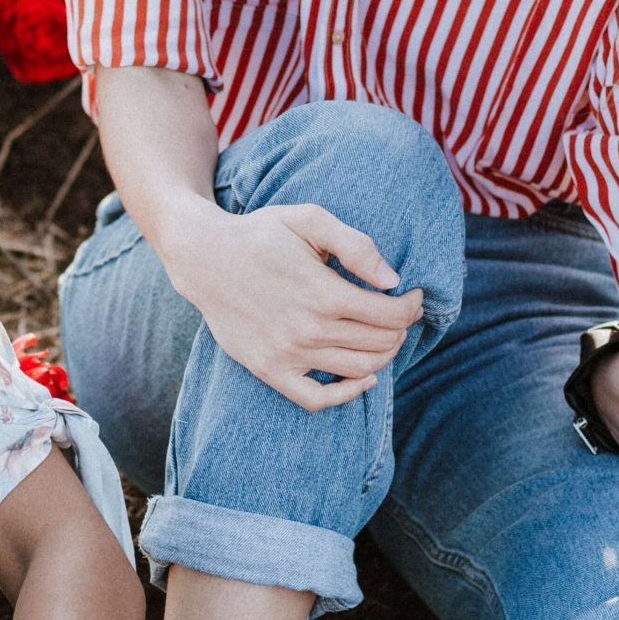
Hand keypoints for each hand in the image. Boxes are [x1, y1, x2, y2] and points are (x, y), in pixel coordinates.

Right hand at [162, 201, 425, 411]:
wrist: (205, 258)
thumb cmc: (261, 234)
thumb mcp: (309, 219)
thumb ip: (356, 245)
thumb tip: (393, 280)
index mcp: (324, 292)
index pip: (391, 314)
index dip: (412, 306)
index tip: (413, 296)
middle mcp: (309, 330)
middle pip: (381, 342)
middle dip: (401, 328)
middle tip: (399, 313)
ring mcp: (288, 354)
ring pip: (358, 369)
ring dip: (384, 355)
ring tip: (384, 336)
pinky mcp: (270, 370)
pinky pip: (316, 399)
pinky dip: (347, 394)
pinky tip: (363, 377)